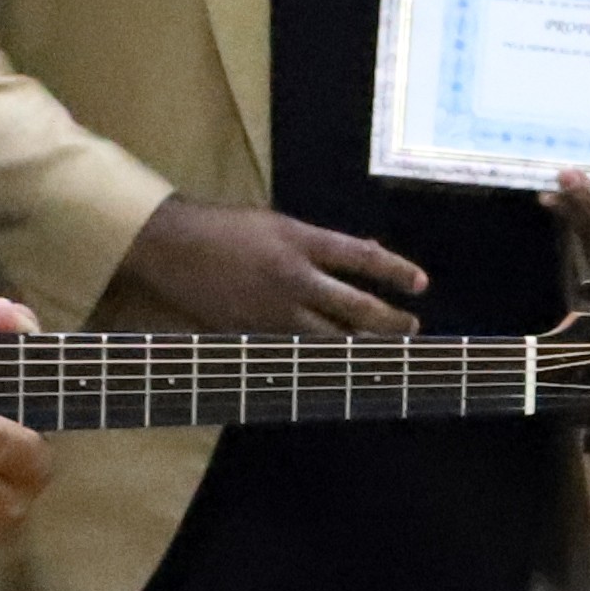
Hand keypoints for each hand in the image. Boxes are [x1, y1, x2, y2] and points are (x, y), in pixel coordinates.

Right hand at [109, 196, 427, 335]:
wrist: (168, 247)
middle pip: (357, 308)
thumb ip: (321, 243)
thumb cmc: (222, 228)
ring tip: (383, 353)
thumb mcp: (276, 223)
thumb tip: (366, 252)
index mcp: (300, 240)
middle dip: (390, 322)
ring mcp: (274, 310)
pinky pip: (298, 351)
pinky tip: (339, 367)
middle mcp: (294, 278)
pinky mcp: (254, 333)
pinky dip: (322, 360)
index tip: (421, 284)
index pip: (362, 258)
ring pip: (331, 339)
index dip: (396, 272)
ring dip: (362, 348)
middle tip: (412, 328)